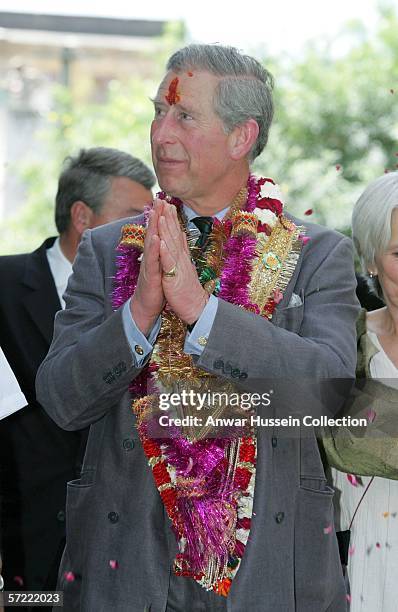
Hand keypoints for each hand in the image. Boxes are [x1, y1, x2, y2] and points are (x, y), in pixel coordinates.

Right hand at [130, 199, 164, 335]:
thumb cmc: (155, 287)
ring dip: (153, 227)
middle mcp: (150, 257)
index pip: (158, 232)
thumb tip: (163, 240)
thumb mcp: (160, 267)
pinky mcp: (150, 276)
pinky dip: (154, 249)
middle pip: (153, 232)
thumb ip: (161, 253)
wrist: (147, 307)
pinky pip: (152, 261)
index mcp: (155, 254)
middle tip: (158, 198)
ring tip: (155, 212)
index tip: (165, 200)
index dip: (161, 217)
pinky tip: (156, 238)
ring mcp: (149, 265)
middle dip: (156, 215)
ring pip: (151, 243)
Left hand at [158, 203, 208, 323]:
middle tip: (164, 200)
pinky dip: (164, 251)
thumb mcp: (185, 266)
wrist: (196, 308)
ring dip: (167, 229)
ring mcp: (178, 267)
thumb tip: (182, 235)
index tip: (167, 203)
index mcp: (182, 256)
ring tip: (162, 214)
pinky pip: (169, 263)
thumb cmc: (188, 289)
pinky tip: (160, 241)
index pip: (177, 233)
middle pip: (174, 234)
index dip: (172, 218)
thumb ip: (183, 251)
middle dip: (168, 217)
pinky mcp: (174, 277)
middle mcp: (181, 258)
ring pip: (171, 245)